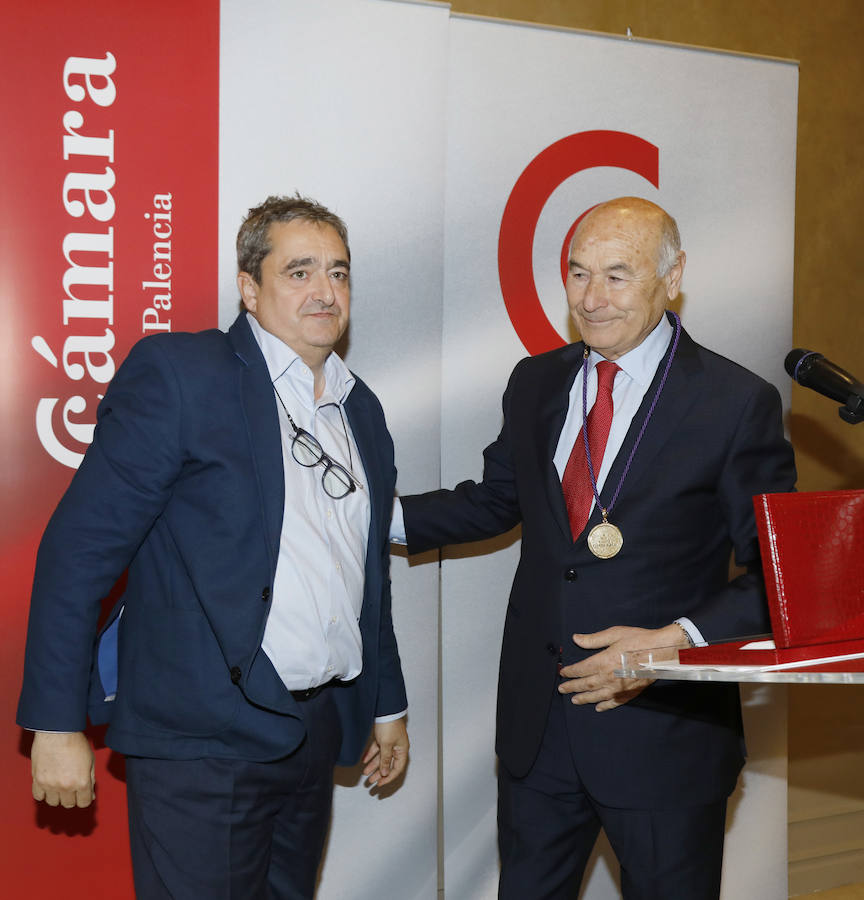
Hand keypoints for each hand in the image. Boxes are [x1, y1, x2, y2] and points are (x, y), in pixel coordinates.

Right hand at [31, 731, 94, 807]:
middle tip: (72, 786)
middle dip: (72, 797)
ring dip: (57, 796)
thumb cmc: (75, 742)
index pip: (84, 803)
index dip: (85, 798)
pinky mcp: (37, 781)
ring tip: (59, 784)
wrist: (57, 732)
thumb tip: (90, 793)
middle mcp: (66, 787)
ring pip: (53, 802)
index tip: (83, 794)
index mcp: (82, 782)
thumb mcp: (90, 760)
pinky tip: (48, 785)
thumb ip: (90, 778)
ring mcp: (50, 785)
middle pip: (68, 804)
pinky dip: (43, 793)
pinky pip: (38, 796)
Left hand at [362, 718, 408, 788]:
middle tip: (371, 781)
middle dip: (379, 773)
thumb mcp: (386, 745)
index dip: (388, 777)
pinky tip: (364, 760)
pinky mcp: (383, 737)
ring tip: (365, 772)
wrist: (385, 710)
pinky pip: (377, 749)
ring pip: (381, 757)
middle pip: (388, 764)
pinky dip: (371, 755)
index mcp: (402, 750)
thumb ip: (385, 760)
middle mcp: (397, 747)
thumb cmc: (390, 725)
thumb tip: (385, 773)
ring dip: (373, 765)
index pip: (397, 768)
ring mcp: (390, 742)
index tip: (380, 784)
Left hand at [558, 623, 686, 711]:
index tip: (562, 673)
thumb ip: (593, 639)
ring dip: (584, 698)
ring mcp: (619, 688)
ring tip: (574, 700)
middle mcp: (608, 678)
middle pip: (586, 685)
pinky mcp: (630, 693)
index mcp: (603, 662)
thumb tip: (576, 639)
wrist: (662, 652)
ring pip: (597, 696)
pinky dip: (605, 706)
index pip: (581, 670)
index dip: (570, 672)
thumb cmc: (639, 640)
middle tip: (561, 689)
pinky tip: (598, 707)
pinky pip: (614, 702)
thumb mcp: (614, 634)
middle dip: (572, 687)